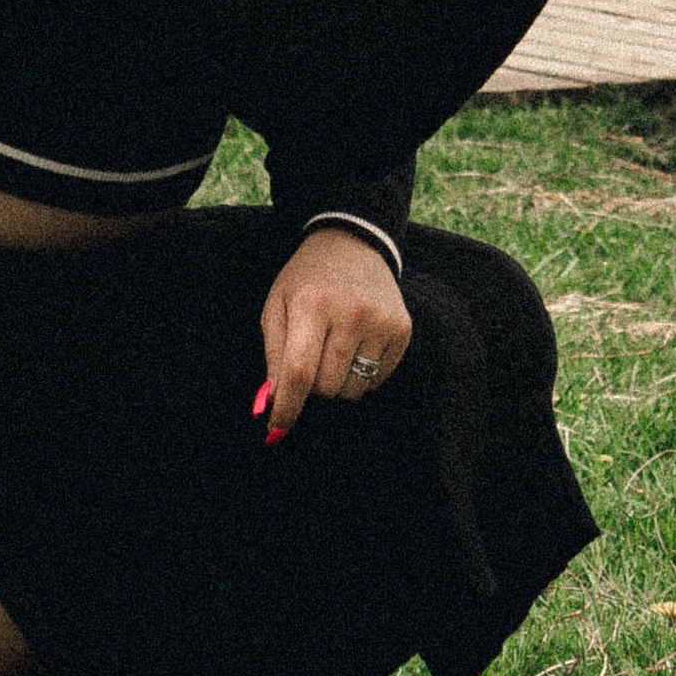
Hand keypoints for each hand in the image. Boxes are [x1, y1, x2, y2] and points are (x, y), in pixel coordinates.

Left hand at [259, 229, 412, 433]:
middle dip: (312, 386)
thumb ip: (273, 356)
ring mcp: (381, 321)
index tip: (276, 431)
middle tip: (311, 359)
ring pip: (353, 388)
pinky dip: (361, 375)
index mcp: (313, 304)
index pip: (299, 372)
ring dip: (337, 383)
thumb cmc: (307, 280)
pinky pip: (378, 379)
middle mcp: (352, 312)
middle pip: (327, 386)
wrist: (352, 243)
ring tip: (333, 349)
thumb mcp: (277, 306)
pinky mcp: (402, 328)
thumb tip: (273, 404)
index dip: (287, 408)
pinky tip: (355, 346)